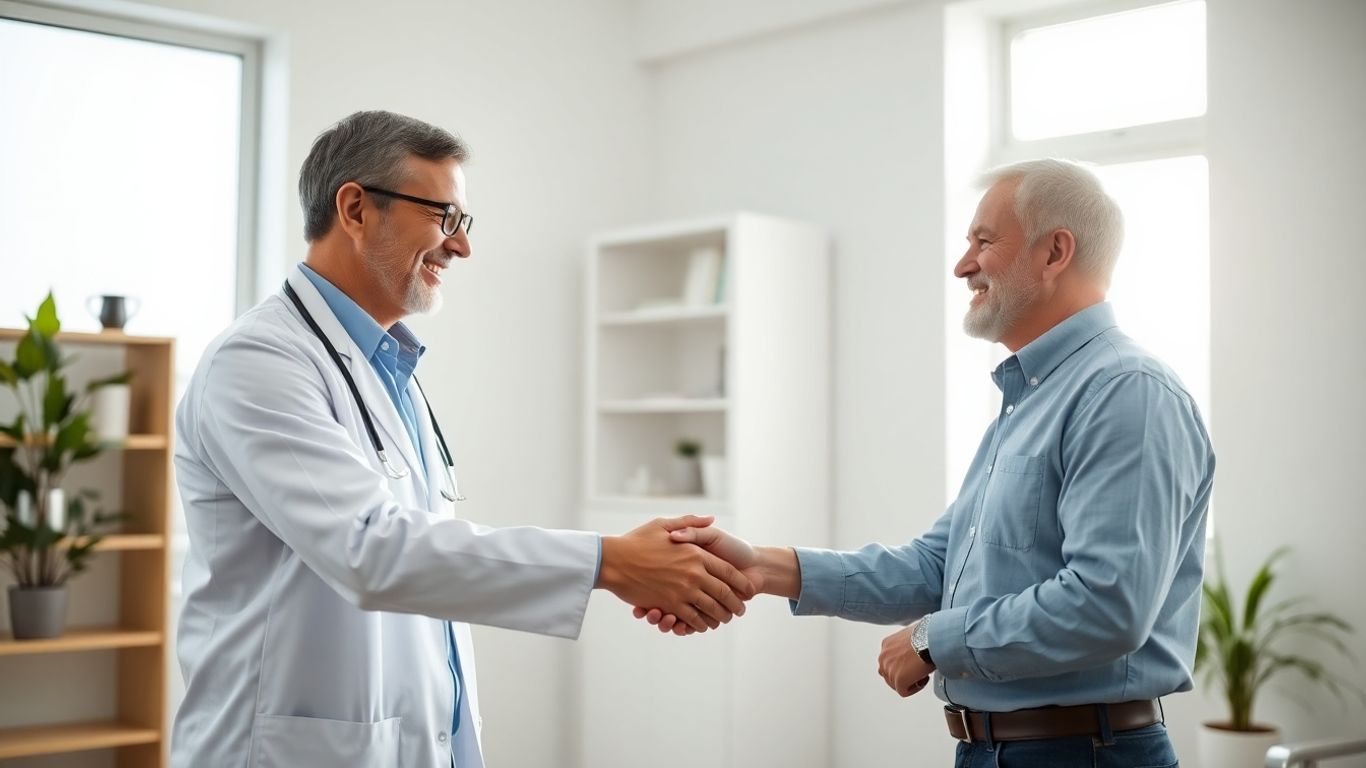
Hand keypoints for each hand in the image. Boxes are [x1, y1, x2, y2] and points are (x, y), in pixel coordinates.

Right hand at [597, 515, 755, 632]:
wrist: (612, 560)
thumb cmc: (636, 540)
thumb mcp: (664, 524)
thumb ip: (691, 523)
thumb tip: (711, 518)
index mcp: (695, 553)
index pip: (727, 571)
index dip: (741, 582)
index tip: (749, 589)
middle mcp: (693, 573)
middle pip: (724, 593)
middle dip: (736, 604)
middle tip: (741, 610)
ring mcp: (682, 590)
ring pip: (711, 609)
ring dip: (721, 616)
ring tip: (725, 619)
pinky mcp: (670, 604)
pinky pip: (692, 619)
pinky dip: (700, 624)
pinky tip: (703, 625)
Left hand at [878, 623, 933, 696]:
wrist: (931, 640)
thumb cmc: (926, 636)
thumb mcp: (911, 635)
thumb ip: (906, 644)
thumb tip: (913, 649)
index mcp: (886, 645)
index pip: (888, 661)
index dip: (901, 666)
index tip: (912, 664)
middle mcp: (884, 657)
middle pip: (889, 674)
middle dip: (903, 675)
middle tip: (916, 671)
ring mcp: (889, 669)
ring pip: (896, 684)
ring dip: (909, 681)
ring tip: (921, 673)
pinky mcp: (898, 680)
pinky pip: (903, 692)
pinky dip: (914, 688)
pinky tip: (923, 679)